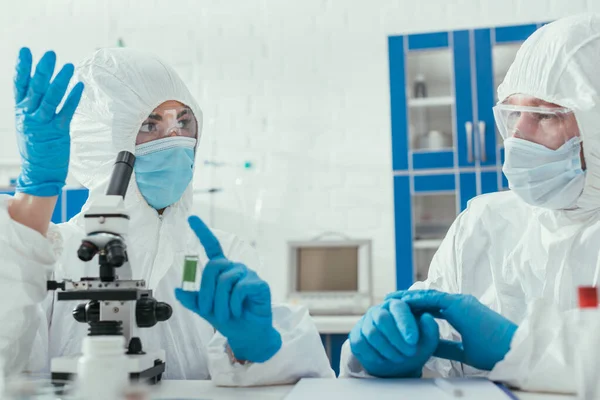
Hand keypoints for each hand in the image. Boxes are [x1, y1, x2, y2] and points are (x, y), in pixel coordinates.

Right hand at [14, 48, 83, 196]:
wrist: (39, 171)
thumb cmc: (36, 146)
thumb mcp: (26, 123)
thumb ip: (30, 104)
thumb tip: (36, 83)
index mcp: (21, 110)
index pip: (19, 84)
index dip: (22, 67)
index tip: (25, 51)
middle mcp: (29, 115)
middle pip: (36, 87)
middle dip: (43, 69)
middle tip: (50, 54)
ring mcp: (43, 123)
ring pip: (51, 98)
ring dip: (60, 81)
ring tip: (68, 66)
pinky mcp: (58, 131)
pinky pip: (66, 111)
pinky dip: (73, 98)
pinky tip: (79, 86)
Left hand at [175, 216, 281, 362]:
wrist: (247, 334)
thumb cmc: (230, 319)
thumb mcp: (206, 310)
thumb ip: (193, 299)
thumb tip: (177, 290)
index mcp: (222, 271)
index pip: (213, 246)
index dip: (202, 232)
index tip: (191, 218)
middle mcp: (235, 269)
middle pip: (214, 267)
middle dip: (206, 291)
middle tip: (207, 309)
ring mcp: (248, 275)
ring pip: (225, 281)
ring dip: (220, 303)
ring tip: (225, 314)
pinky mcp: (259, 284)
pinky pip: (240, 288)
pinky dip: (234, 303)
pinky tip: (237, 311)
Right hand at [349, 299, 439, 376]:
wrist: (396, 365)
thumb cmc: (412, 348)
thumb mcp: (427, 342)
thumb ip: (431, 330)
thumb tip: (427, 317)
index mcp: (397, 306)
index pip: (398, 308)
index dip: (405, 324)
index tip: (413, 341)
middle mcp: (379, 311)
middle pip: (382, 319)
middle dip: (396, 339)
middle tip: (409, 352)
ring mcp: (365, 323)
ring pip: (372, 333)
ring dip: (387, 349)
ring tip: (399, 357)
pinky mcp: (356, 336)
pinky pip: (361, 344)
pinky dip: (374, 355)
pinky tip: (384, 360)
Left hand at [386, 290, 517, 370]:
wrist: (511, 351)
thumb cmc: (494, 352)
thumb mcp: (463, 351)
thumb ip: (447, 346)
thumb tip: (430, 346)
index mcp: (462, 313)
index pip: (433, 308)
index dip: (417, 309)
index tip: (401, 312)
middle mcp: (460, 303)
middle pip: (427, 299)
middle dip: (408, 300)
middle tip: (389, 301)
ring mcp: (460, 301)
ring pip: (428, 296)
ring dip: (408, 297)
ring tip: (390, 298)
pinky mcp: (460, 304)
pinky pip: (433, 299)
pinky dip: (417, 299)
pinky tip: (402, 301)